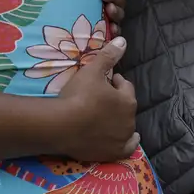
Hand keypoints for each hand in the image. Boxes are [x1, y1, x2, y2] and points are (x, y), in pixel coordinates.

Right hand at [55, 37, 139, 160]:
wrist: (62, 126)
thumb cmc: (78, 96)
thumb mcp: (92, 71)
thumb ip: (109, 56)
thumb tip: (123, 41)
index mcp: (127, 100)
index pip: (125, 86)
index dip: (115, 81)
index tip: (105, 80)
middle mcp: (130, 120)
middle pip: (126, 106)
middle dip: (117, 100)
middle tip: (101, 97)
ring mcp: (123, 138)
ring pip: (127, 125)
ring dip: (120, 118)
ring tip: (106, 115)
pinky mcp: (115, 152)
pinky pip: (129, 147)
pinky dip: (130, 142)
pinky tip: (130, 138)